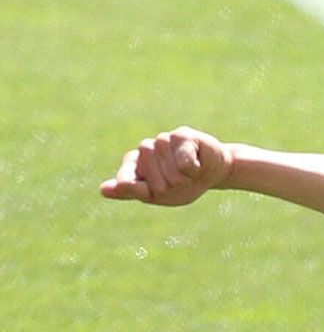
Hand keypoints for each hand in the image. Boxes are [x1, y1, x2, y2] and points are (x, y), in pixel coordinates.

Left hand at [101, 128, 233, 206]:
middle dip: (169, 186)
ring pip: (168, 168)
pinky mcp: (182, 136)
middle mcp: (146, 150)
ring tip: (189, 174)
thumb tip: (102, 190)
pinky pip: (183, 160)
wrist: (213, 172)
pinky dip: (191, 170)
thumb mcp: (157, 195)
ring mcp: (163, 141)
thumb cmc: (183, 186)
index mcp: (134, 165)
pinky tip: (196, 166)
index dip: (137, 189)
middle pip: (150, 173)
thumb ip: (132, 191)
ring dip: (183, 178)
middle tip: (179, 184)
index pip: (126, 178)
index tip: (148, 193)